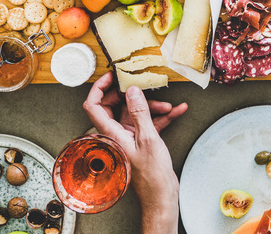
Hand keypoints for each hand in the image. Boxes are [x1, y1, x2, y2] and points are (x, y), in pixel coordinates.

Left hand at [82, 72, 187, 212]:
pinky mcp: (141, 141)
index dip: (99, 87)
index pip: (93, 105)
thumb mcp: (148, 138)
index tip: (111, 75)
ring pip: (136, 113)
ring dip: (153, 107)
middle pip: (116, 105)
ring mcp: (128, 137)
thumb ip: (139, 112)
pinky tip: (177, 111)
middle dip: (132, 95)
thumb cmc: (151, 175)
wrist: (161, 195)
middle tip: (142, 85)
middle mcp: (116, 133)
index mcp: (111, 133)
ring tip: (168, 106)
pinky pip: (149, 123)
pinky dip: (162, 116)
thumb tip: (132, 90)